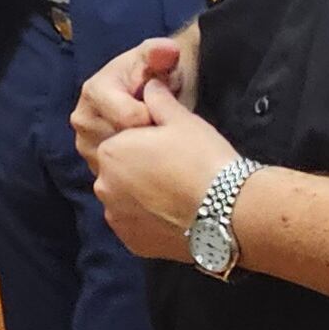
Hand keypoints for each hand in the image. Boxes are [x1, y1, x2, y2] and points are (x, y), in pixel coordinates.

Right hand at [73, 36, 186, 167]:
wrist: (152, 92)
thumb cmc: (158, 75)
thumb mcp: (161, 60)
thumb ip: (162, 54)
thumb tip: (167, 51)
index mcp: (94, 91)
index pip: (132, 118)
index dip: (156, 118)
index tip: (166, 111)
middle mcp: (82, 119)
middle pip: (123, 143)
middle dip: (148, 138)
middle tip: (163, 126)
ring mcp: (86, 146)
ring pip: (121, 163)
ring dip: (143, 156)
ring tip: (156, 139)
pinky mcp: (94, 167)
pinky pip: (119, 178)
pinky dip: (138, 172)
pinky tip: (151, 158)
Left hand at [90, 84, 237, 264]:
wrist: (226, 211)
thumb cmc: (201, 157)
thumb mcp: (182, 119)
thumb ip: (158, 99)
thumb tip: (149, 86)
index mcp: (110, 151)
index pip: (121, 142)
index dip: (146, 142)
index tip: (170, 147)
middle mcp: (102, 185)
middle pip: (120, 172)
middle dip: (141, 170)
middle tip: (176, 171)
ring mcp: (115, 218)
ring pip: (125, 200)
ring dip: (143, 197)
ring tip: (177, 195)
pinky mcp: (131, 243)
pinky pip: (136, 225)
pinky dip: (150, 220)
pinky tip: (175, 215)